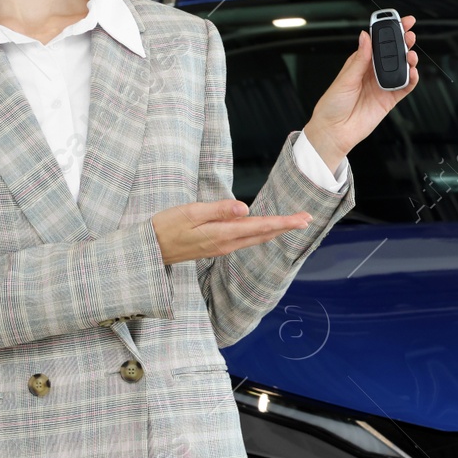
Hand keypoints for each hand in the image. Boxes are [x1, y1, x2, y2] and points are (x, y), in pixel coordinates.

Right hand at [151, 199, 311, 266]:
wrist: (150, 250)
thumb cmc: (167, 226)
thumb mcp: (191, 212)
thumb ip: (218, 210)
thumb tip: (244, 208)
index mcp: (223, 234)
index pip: (261, 226)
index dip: (284, 222)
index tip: (303, 219)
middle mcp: (227, 244)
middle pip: (263, 234)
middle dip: (286, 226)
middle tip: (307, 218)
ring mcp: (222, 247)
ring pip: (256, 238)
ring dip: (275, 230)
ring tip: (292, 223)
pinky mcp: (216, 247)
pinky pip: (245, 240)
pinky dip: (260, 233)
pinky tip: (265, 229)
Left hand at [302, 14, 419, 169]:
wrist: (334, 131)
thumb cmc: (332, 105)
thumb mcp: (345, 78)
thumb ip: (360, 58)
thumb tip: (365, 36)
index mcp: (360, 63)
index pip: (378, 43)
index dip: (389, 31)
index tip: (399, 20)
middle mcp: (373, 73)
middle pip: (393, 53)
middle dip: (403, 42)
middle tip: (410, 34)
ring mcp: (382, 85)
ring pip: (402, 68)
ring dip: (409, 60)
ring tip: (411, 55)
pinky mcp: (390, 99)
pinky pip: (405, 87)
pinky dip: (412, 79)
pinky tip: (413, 73)